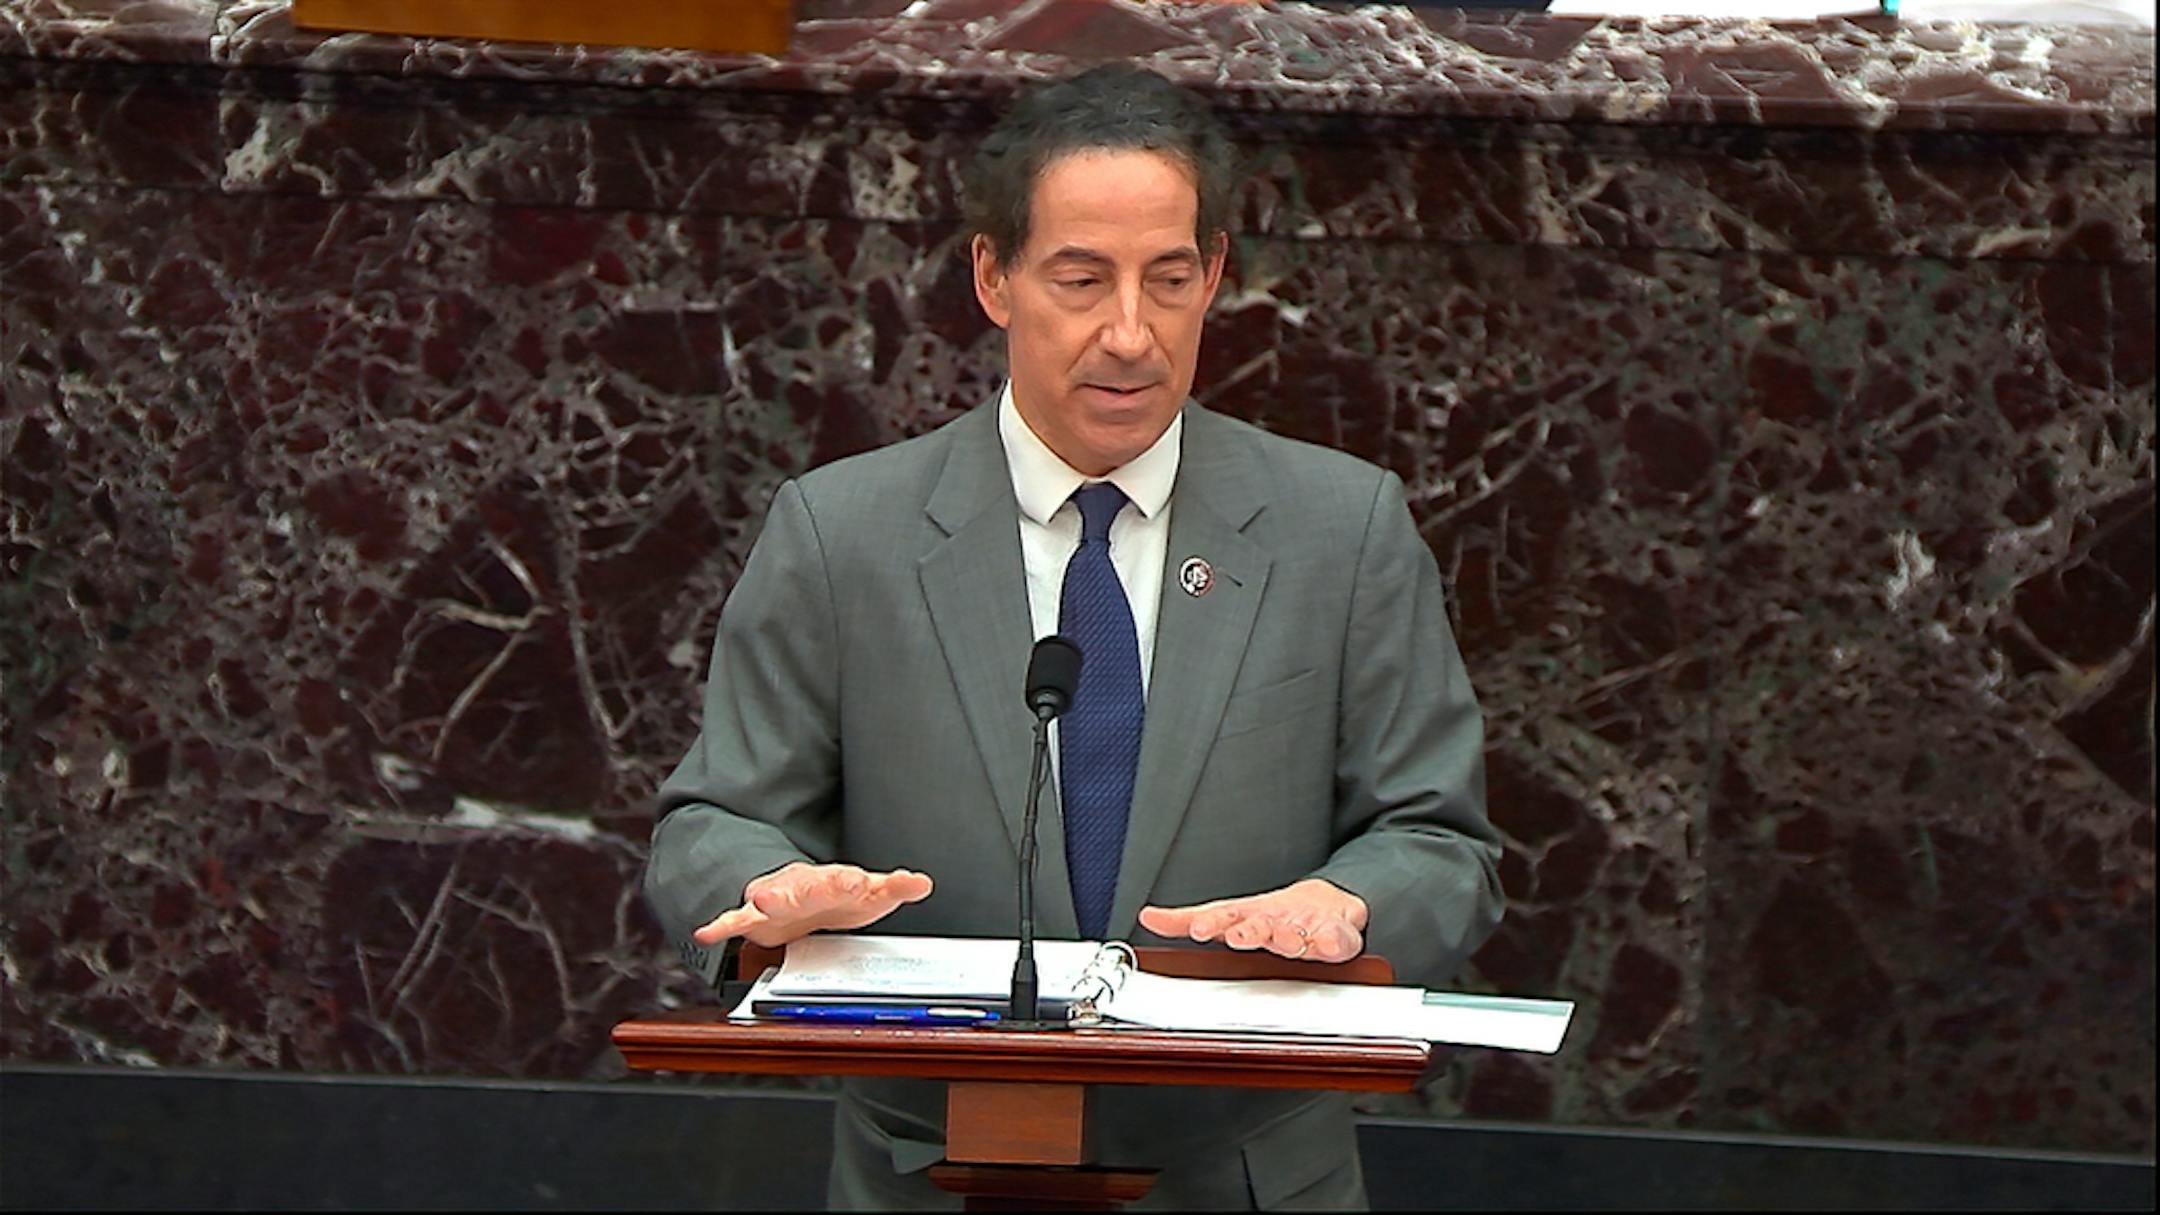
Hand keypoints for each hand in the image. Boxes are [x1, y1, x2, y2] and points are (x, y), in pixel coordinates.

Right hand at [692, 862, 933, 947]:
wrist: (801, 894)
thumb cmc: (838, 896)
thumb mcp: (872, 894)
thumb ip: (895, 888)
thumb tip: (923, 882)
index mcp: (834, 882)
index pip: (843, 881)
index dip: (848, 882)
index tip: (856, 882)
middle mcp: (803, 887)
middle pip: (804, 888)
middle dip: (803, 889)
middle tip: (798, 889)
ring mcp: (777, 900)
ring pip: (768, 900)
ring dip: (763, 900)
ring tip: (758, 900)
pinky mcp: (756, 918)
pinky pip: (735, 920)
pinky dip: (722, 925)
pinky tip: (708, 932)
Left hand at [1137, 878, 1367, 962]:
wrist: (1324, 905)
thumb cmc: (1268, 917)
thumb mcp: (1225, 915)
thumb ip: (1184, 920)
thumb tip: (1147, 917)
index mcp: (1247, 918)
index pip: (1225, 917)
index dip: (1212, 923)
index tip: (1199, 929)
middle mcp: (1274, 922)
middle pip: (1260, 925)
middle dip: (1249, 931)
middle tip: (1238, 935)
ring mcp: (1306, 928)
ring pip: (1297, 934)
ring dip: (1286, 936)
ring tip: (1281, 938)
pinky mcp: (1336, 935)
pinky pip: (1338, 940)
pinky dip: (1334, 941)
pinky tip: (1328, 943)